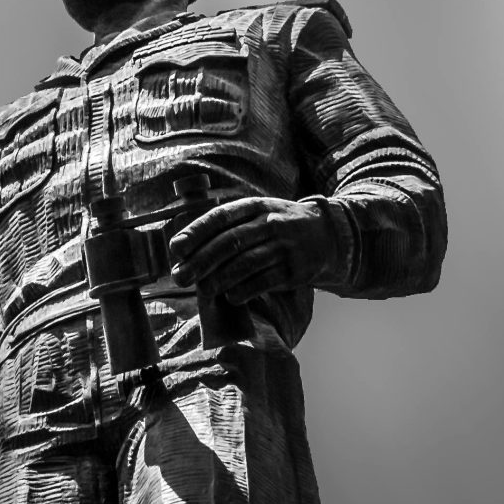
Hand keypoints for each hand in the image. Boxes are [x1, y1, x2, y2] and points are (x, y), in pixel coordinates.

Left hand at [166, 195, 338, 303]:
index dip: (196, 232)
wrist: (327, 236)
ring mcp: (285, 247)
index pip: (221, 217)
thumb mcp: (257, 214)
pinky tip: (231, 297)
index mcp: (255, 207)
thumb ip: (226, 228)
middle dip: (201, 261)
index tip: (175, 248)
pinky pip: (265, 281)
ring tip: (202, 290)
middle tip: (180, 277)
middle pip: (230, 242)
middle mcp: (270, 223)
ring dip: (220, 279)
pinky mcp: (296, 270)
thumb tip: (184, 251)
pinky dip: (245, 290)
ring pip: (246, 264)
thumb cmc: (278, 227)